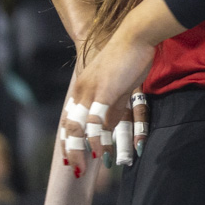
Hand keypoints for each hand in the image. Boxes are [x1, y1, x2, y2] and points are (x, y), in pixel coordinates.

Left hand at [61, 28, 155, 174]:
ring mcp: (90, 92)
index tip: (70, 155)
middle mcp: (81, 91)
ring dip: (80, 150)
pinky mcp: (104, 93)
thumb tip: (110, 126)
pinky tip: (100, 153)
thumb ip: (113, 106)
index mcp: (82, 88)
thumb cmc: (130, 57)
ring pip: (78, 128)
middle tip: (76, 169)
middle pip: (68, 127)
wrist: (136, 36)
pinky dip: (97, 140)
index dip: (67, 139)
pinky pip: (96, 122)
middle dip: (71, 150)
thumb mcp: (118, 85)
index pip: (68, 119)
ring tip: (85, 167)